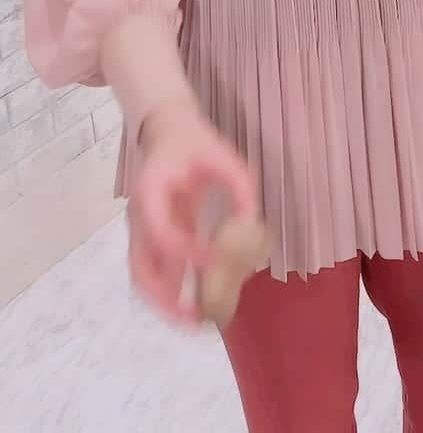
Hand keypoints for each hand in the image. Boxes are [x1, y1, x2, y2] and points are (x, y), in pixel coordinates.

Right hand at [127, 99, 256, 326]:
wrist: (167, 131)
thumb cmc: (194, 142)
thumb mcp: (223, 156)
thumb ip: (240, 186)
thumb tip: (252, 224)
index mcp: (150, 190)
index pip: (161, 231)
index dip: (184, 252)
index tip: (215, 261)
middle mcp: (138, 215)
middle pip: (140, 267)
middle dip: (165, 298)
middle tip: (196, 319)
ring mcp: (141, 228)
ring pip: (143, 275)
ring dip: (165, 302)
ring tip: (195, 323)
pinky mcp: (152, 236)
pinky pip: (154, 269)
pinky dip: (170, 290)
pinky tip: (195, 301)